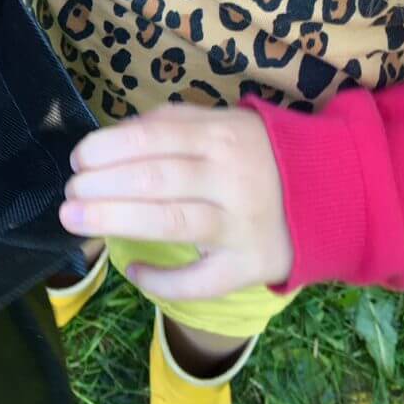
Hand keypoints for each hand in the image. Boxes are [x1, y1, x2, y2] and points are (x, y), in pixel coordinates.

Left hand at [60, 105, 293, 297]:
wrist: (334, 193)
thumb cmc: (256, 156)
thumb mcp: (222, 124)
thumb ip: (170, 124)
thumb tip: (111, 138)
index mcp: (221, 135)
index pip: (151, 139)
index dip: (106, 149)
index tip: (77, 160)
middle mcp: (233, 177)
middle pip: (154, 179)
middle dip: (101, 187)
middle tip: (69, 195)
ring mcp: (243, 224)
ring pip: (171, 222)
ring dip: (116, 220)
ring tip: (76, 219)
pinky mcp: (252, 265)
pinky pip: (202, 280)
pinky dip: (163, 280)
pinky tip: (133, 271)